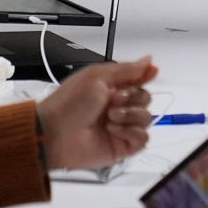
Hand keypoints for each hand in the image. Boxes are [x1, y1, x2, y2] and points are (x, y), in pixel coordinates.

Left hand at [38, 57, 158, 169]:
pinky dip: (131, 132)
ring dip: (130, 115)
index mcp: (111, 88)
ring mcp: (121, 127)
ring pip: (147, 118)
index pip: (138, 80)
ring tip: (110, 118)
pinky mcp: (122, 147)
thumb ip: (127, 69)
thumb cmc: (71, 102)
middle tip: (113, 100)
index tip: (152, 72)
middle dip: (133, 97)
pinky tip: (113, 130)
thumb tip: (149, 60)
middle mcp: (118, 107)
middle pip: (146, 98)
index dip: (146, 76)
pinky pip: (143, 139)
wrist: (56, 133)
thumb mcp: (98, 76)